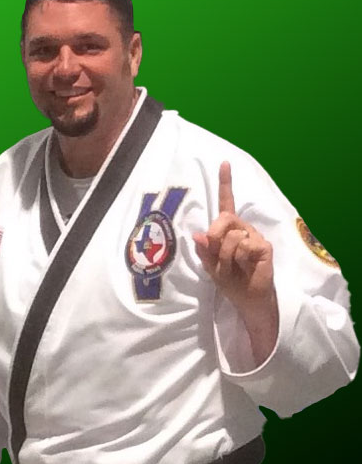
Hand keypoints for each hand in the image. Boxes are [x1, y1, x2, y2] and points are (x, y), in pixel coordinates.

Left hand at [193, 162, 274, 311]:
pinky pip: (244, 246)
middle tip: (218, 256)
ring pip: (232, 235)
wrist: (248, 300)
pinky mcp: (264, 246)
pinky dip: (239, 259)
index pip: (227, 203)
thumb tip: (199, 235)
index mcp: (229, 230)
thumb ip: (205, 251)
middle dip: (215, 238)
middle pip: (224, 218)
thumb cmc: (231, 282)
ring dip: (226, 256)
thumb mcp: (211, 267)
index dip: (226, 183)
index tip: (224, 163)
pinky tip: (246, 267)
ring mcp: (254, 236)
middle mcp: (243, 228)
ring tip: (234, 268)